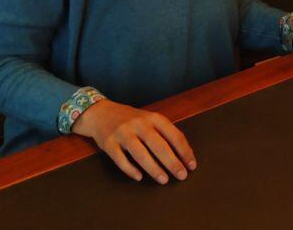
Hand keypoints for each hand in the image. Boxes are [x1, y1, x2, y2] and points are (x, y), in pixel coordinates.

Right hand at [71, 99, 195, 184]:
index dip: (184, 151)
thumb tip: (183, 156)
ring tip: (164, 180)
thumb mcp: (149, 119)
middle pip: (158, 145)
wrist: (101, 113)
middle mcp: (138, 124)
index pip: (173, 134)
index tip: (191, 165)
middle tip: (182, 176)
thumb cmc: (131, 120)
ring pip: (140, 154)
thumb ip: (164, 133)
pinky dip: (130, 170)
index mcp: (152, 118)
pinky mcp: (109, 143)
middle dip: (172, 162)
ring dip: (154, 168)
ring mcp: (122, 133)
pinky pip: (121, 159)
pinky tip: (139, 177)